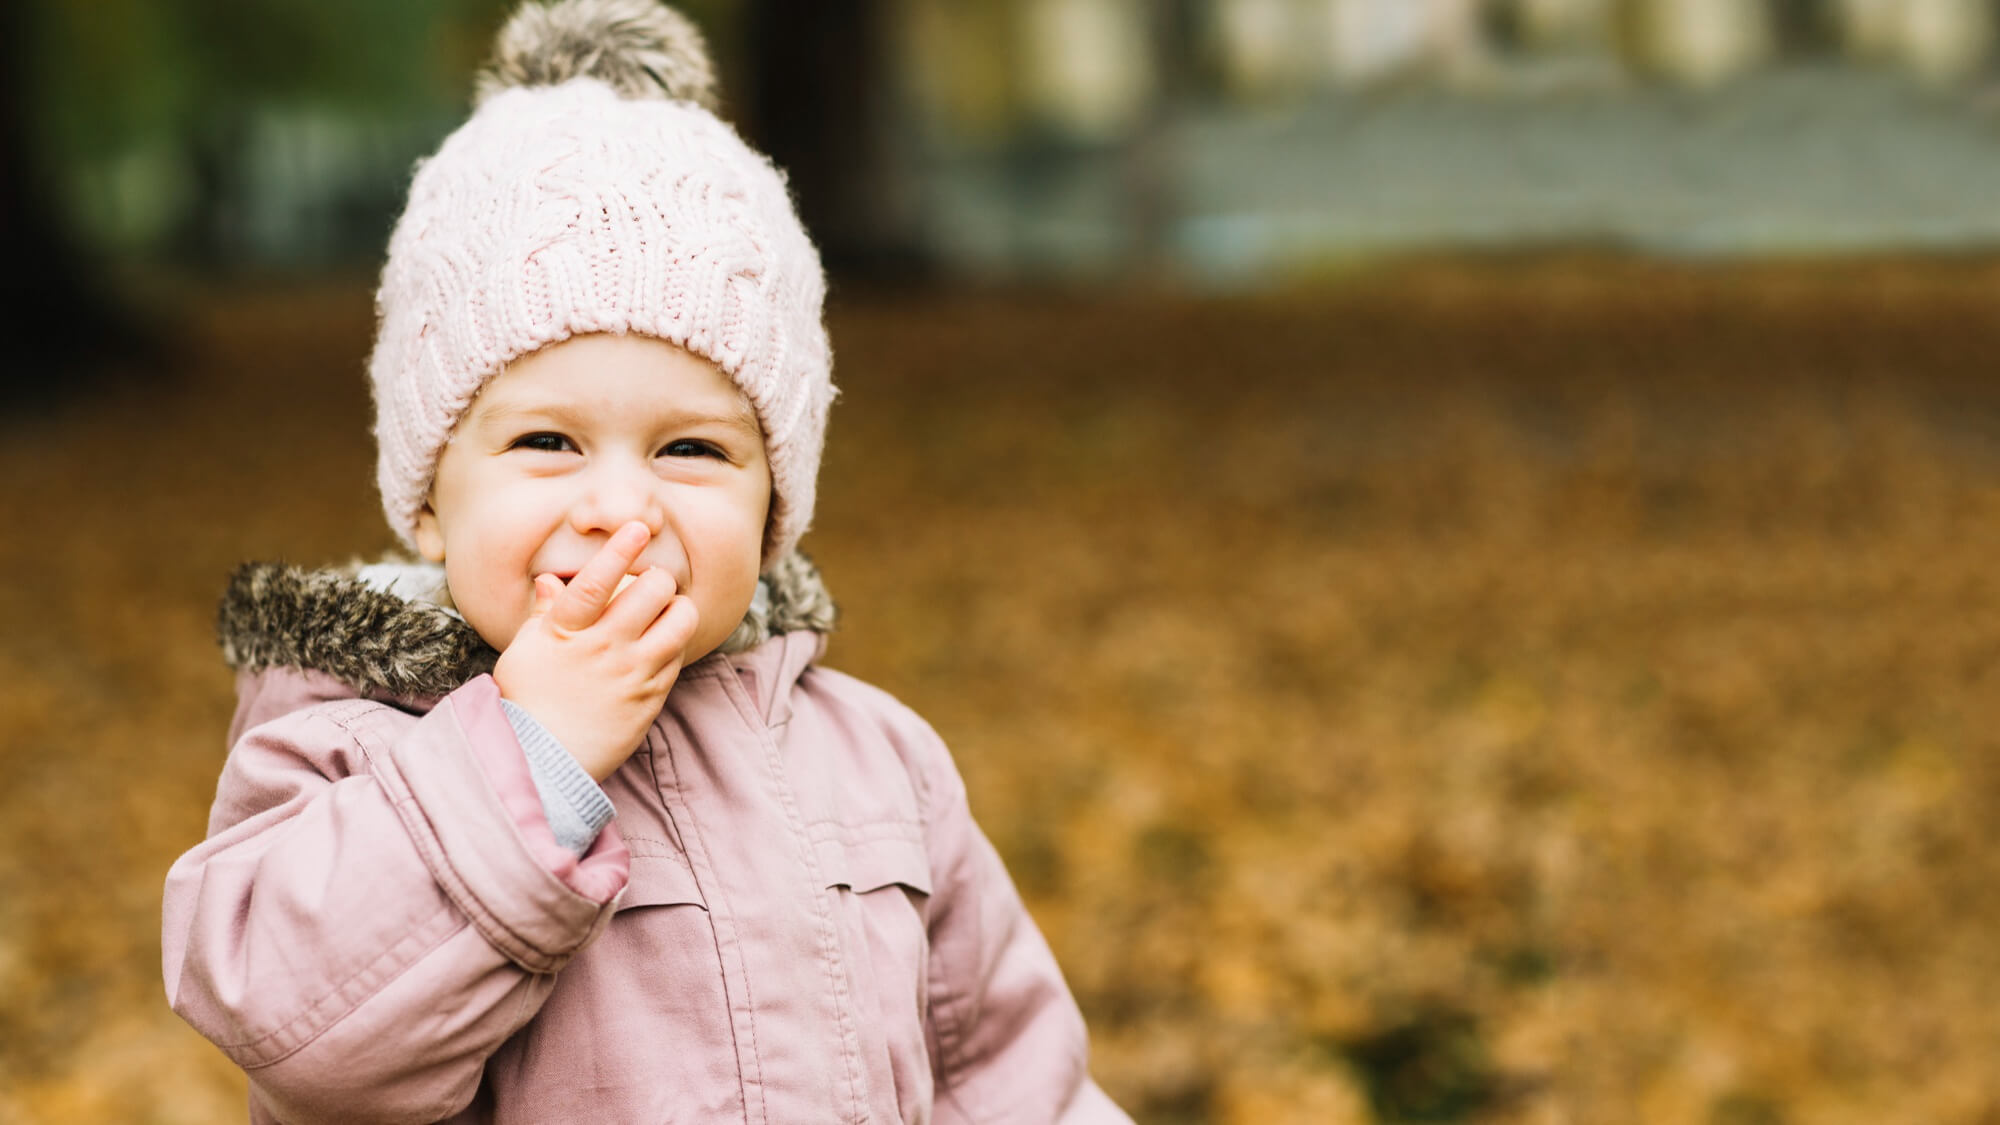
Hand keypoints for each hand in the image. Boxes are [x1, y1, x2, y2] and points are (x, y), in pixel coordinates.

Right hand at [492, 521, 700, 780]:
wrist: (542, 762)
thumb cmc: (526, 702)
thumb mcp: (524, 652)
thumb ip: (543, 614)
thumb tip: (551, 581)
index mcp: (566, 632)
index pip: (596, 581)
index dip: (620, 549)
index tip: (638, 527)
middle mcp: (603, 648)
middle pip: (651, 592)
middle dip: (658, 578)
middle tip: (652, 583)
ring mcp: (631, 674)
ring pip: (679, 622)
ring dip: (678, 607)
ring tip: (667, 610)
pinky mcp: (651, 698)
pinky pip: (678, 657)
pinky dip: (675, 642)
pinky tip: (663, 644)